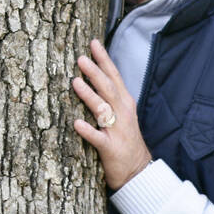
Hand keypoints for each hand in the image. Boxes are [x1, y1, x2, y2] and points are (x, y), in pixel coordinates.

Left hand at [71, 39, 152, 189]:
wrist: (138, 170)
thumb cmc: (125, 139)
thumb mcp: (121, 114)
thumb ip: (109, 96)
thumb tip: (92, 74)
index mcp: (124, 103)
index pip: (114, 76)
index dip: (104, 59)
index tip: (93, 43)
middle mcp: (122, 113)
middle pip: (108, 88)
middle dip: (95, 73)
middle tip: (81, 58)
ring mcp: (116, 130)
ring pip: (102, 109)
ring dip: (89, 95)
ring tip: (75, 82)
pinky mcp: (110, 148)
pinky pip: (97, 138)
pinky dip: (88, 131)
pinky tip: (76, 123)